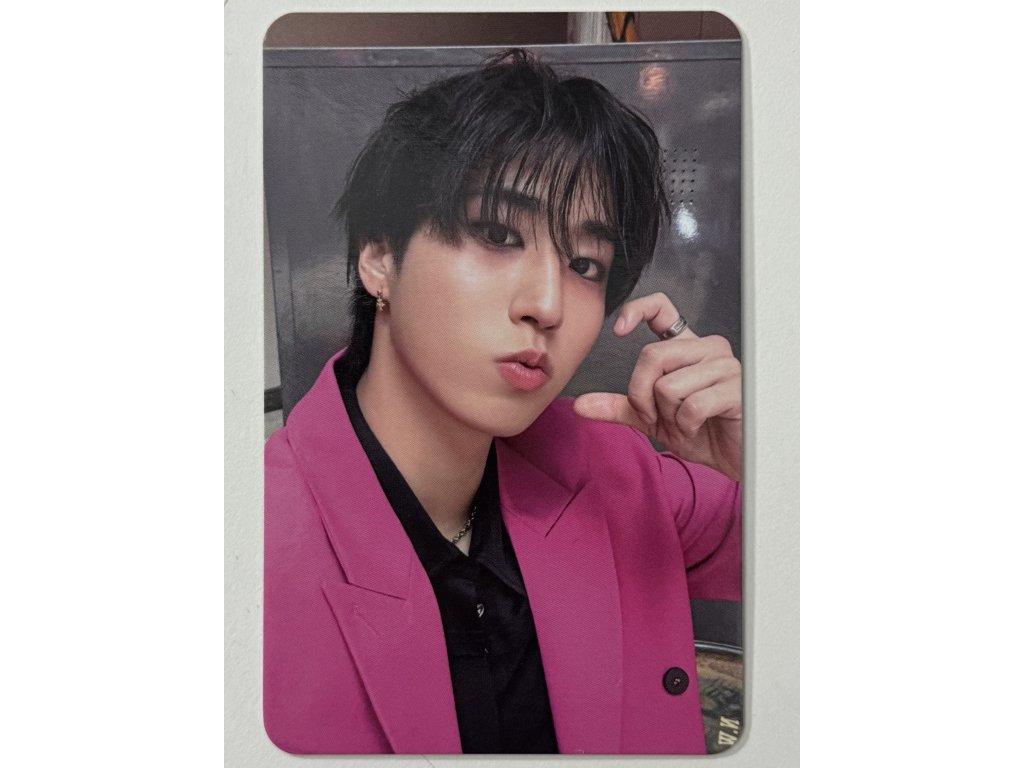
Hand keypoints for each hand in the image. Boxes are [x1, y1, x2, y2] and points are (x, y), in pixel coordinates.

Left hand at [573, 292, 741, 481]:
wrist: (734, 460)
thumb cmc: (703, 433)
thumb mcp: (653, 420)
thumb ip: (619, 408)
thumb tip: (580, 405)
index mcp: (687, 349)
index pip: (662, 309)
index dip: (637, 310)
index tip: (619, 330)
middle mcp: (707, 349)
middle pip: (651, 357)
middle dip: (642, 395)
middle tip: (656, 417)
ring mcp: (724, 366)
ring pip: (668, 385)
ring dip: (669, 416)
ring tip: (685, 424)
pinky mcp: (736, 388)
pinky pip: (691, 405)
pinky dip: (686, 426)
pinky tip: (699, 428)